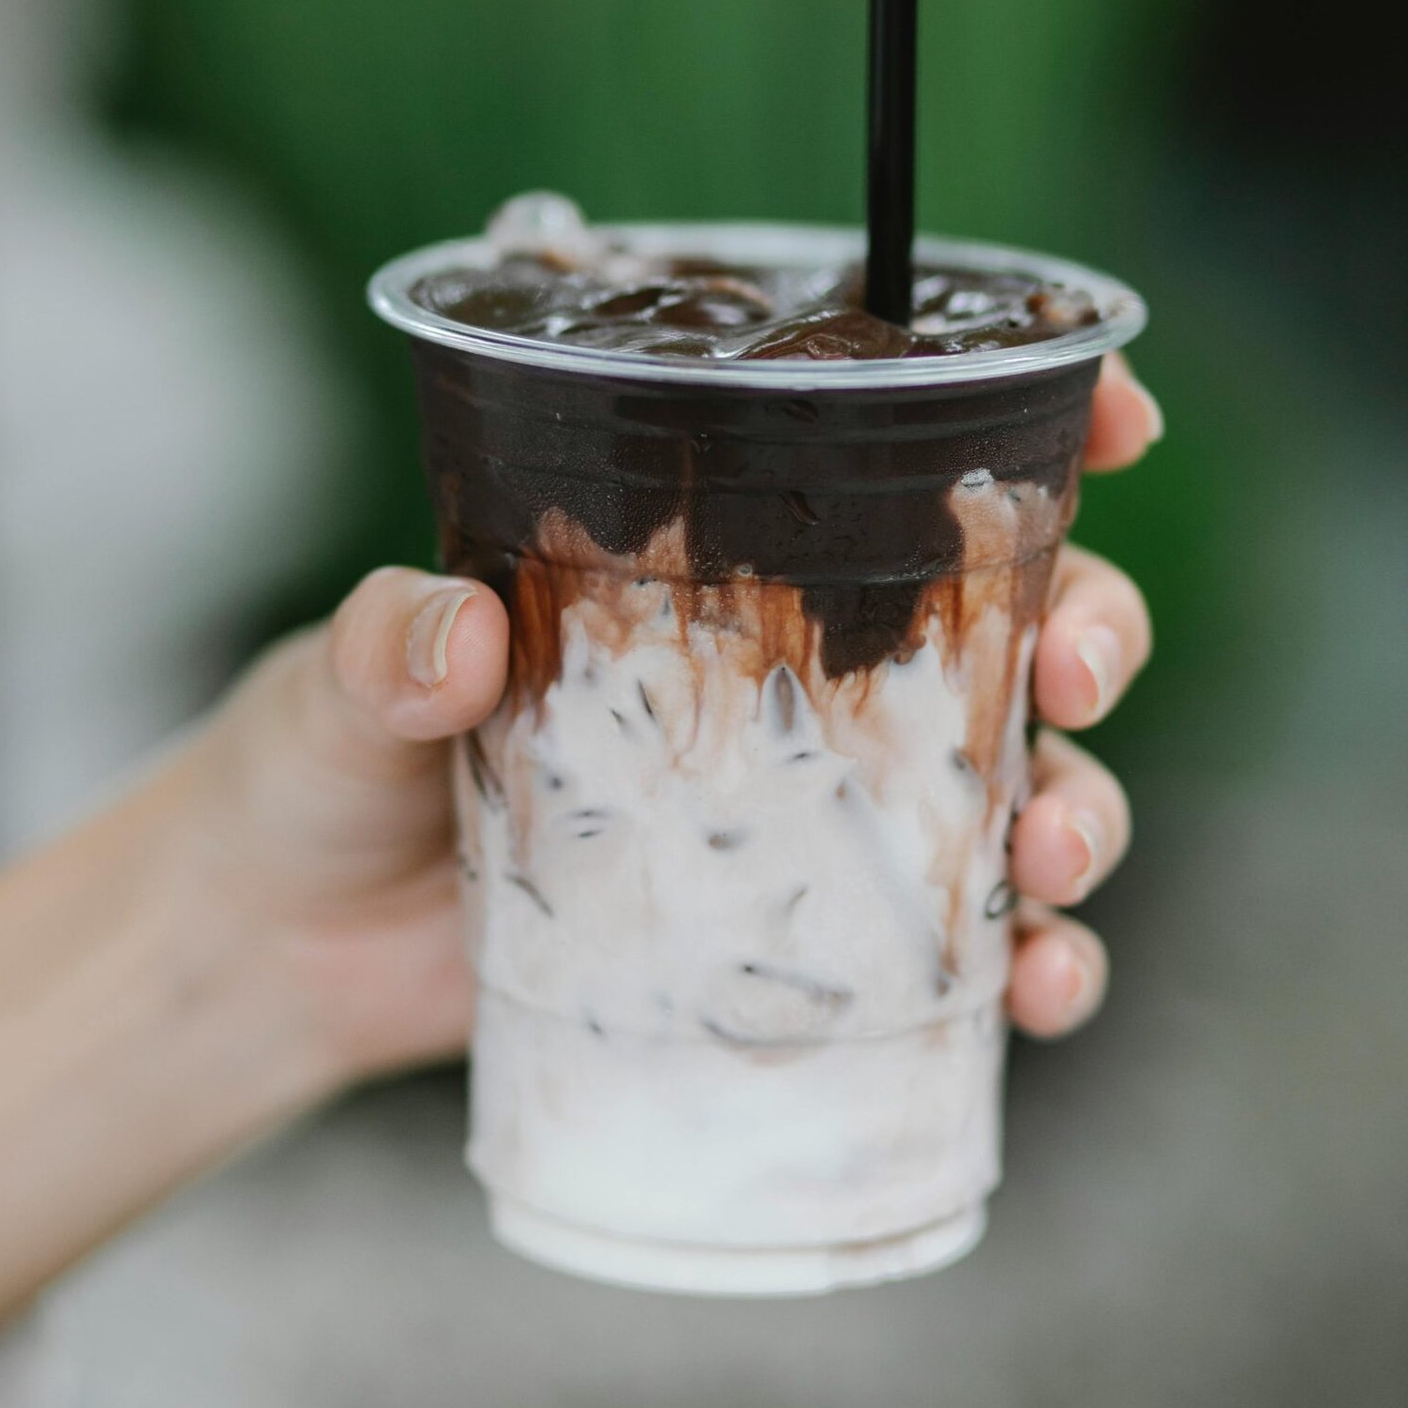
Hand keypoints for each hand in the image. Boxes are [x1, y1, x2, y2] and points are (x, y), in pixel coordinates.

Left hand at [187, 351, 1158, 1082]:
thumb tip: (461, 635)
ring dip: (1083, 806)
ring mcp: (814, 809)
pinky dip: (1034, 964)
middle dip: (1091, 626)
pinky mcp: (806, 939)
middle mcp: (794, 671)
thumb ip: (390, 642)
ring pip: (1020, 781)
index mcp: (715, 557)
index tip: (1118, 419)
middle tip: (1075, 667)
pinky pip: (962, 946)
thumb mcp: (349, 680)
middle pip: (1011, 620)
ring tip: (1054, 854)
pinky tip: (1039, 988)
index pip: (899, 466)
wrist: (288, 947)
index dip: (1035, 433)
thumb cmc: (326, 761)